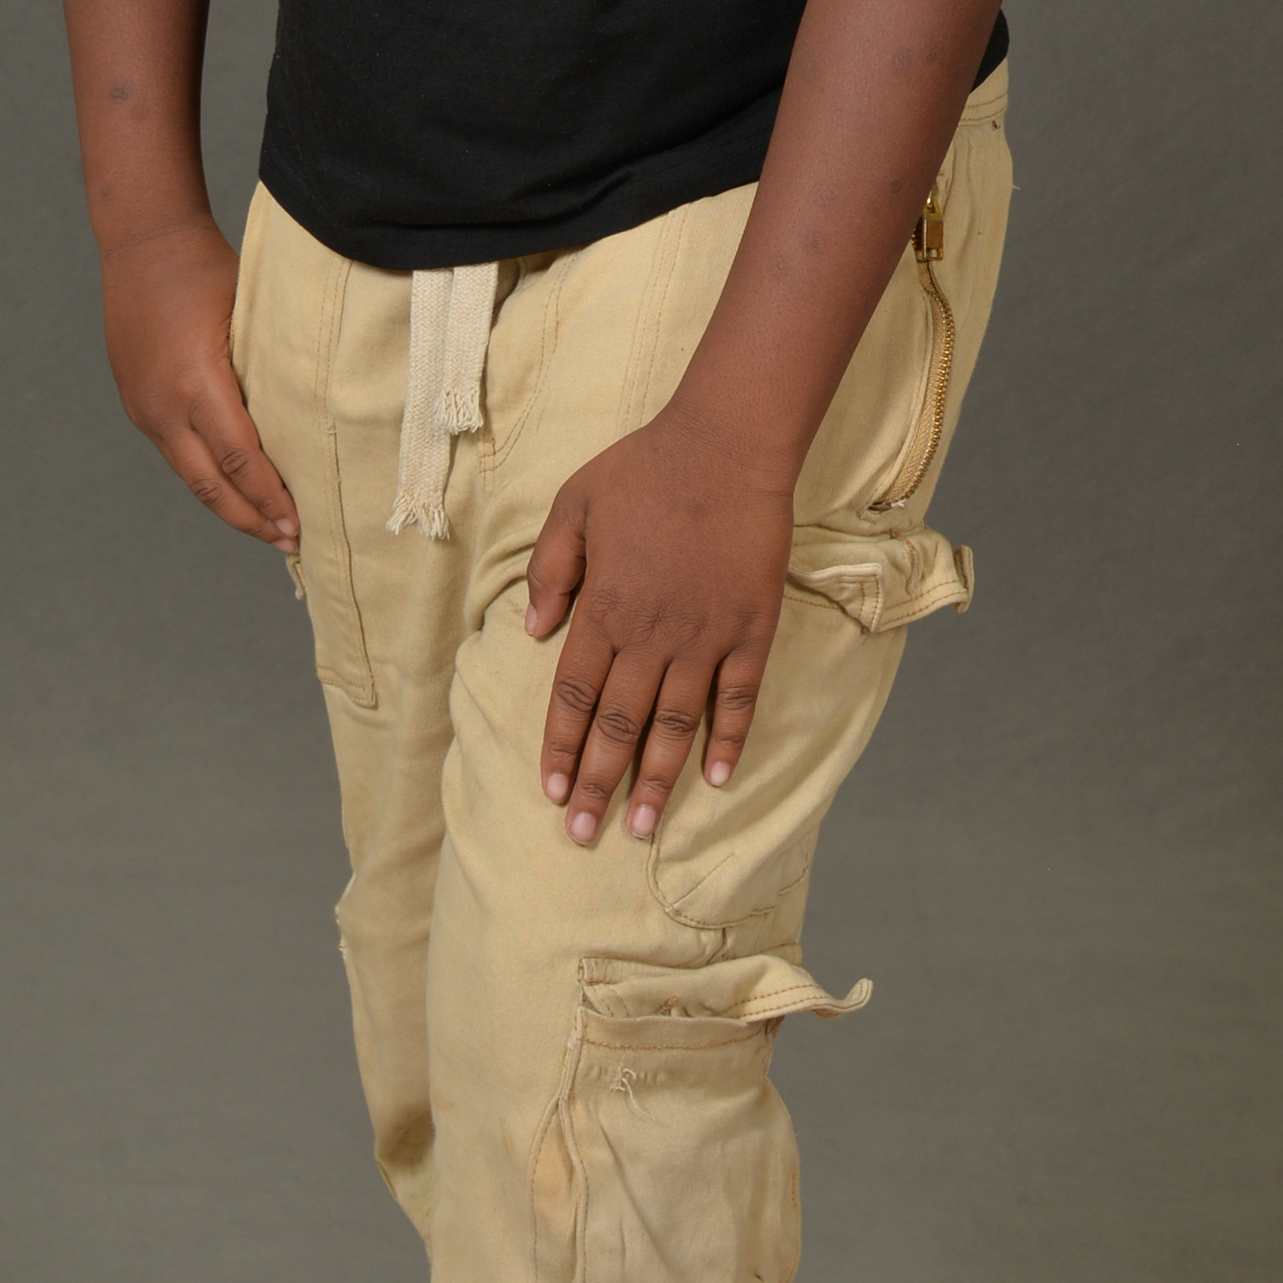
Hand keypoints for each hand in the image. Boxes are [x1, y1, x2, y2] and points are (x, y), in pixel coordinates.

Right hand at [100, 213, 299, 551]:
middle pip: (210, 486)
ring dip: (228, 504)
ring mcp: (144, 409)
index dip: (270, 498)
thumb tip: (312, 413)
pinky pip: (176, 453)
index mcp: (196, 384)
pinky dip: (206, 475)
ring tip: (266, 526)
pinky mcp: (136, 404)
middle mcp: (163, 407)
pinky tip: (232, 485)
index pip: (239, 460)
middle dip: (252, 520)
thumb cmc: (207, 268)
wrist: (143, 242)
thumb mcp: (249, 314)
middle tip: (291, 544)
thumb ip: (272, 367)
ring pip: (190, 476)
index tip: (301, 525)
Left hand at [525, 406, 792, 844]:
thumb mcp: (572, 504)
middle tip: (585, 837)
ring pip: (675, 725)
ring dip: (656, 780)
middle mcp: (651, 634)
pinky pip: (739, 698)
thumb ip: (550, 568)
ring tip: (642, 829)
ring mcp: (705, 636)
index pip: (575, 694)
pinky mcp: (750, 630)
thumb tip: (531, 630)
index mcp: (604, 606)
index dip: (562, 746)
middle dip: (600, 784)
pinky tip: (720, 779)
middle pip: (620, 724)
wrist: (726, 445)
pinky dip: (729, 741)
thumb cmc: (644, 469)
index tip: (553, 792)